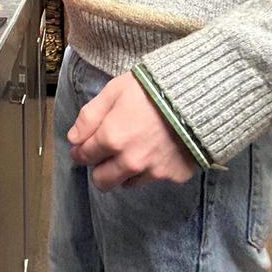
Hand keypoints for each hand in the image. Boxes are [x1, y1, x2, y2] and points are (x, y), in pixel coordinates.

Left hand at [69, 72, 197, 190]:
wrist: (198, 95)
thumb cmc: (152, 87)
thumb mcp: (114, 91)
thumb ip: (90, 116)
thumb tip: (73, 138)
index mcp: (111, 139)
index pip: (84, 156)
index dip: (81, 150)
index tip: (84, 145)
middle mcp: (130, 161)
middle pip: (102, 181)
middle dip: (99, 169)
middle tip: (107, 153)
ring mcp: (153, 171)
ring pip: (127, 183)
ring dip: (124, 171)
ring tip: (135, 148)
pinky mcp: (174, 176)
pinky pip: (154, 178)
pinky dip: (152, 168)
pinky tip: (158, 149)